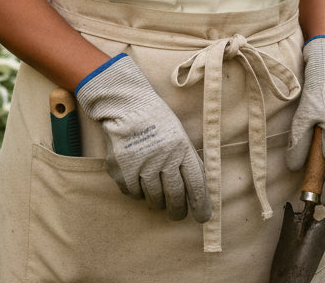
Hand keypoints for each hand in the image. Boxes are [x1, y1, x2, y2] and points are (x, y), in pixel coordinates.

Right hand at [75, 53, 210, 222]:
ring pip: (154, 199)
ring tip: (157, 194)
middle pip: (175, 197)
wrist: (127, 107)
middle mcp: (162, 159)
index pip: (196, 185)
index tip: (202, 218)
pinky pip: (133, 194)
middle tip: (177, 214)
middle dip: (178, 210)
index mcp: (181, 149)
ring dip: (157, 201)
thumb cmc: (157, 122)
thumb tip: (198, 192)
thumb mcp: (179, 136)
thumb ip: (188, 161)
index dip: (201, 206)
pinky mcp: (122, 171)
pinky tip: (138, 178)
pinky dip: (138, 191)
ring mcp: (140, 166)